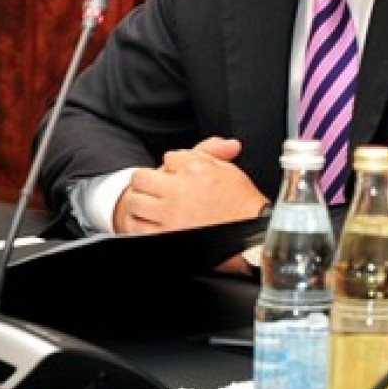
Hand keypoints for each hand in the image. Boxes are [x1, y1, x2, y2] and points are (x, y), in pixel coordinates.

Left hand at [113, 136, 263, 233]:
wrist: (253, 232)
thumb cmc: (241, 203)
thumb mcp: (226, 169)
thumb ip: (209, 151)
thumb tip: (186, 150)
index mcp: (194, 172)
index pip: (167, 159)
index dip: (172, 166)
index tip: (176, 175)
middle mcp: (179, 194)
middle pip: (141, 178)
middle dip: (145, 181)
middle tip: (152, 188)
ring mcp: (170, 218)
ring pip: (134, 203)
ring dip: (138, 202)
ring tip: (148, 206)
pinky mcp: (166, 238)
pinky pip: (137, 228)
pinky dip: (138, 225)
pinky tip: (148, 223)